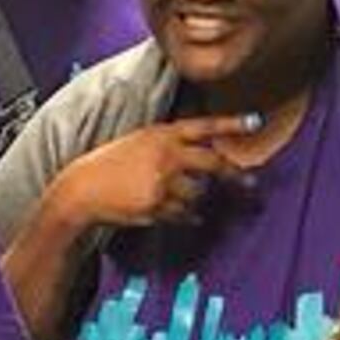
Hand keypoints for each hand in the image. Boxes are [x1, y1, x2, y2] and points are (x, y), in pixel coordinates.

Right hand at [61, 115, 260, 231]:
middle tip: (249, 182)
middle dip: (234, 174)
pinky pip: (184, 214)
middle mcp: (166, 155)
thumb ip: (171, 144)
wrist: (84, 188)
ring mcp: (162, 182)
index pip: (204, 127)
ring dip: (196, 199)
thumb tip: (203, 155)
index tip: (256, 122)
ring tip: (179, 199)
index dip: (231, 124)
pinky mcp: (157, 206)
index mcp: (163, 134)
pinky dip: (187, 216)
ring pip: (198, 193)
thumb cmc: (112, 163)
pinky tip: (180, 215)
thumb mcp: (142, 141)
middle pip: (212, 163)